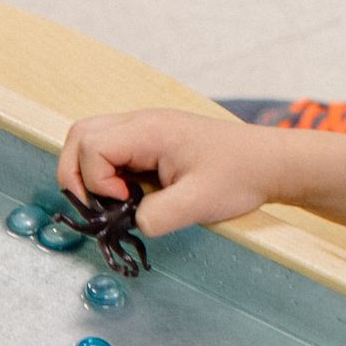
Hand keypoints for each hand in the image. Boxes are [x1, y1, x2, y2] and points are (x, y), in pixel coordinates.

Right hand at [56, 107, 286, 239]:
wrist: (270, 162)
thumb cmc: (240, 175)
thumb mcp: (199, 204)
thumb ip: (156, 217)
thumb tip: (131, 222)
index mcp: (150, 131)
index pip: (92, 147)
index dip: (95, 181)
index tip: (123, 201)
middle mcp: (141, 122)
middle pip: (79, 135)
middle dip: (75, 173)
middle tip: (98, 204)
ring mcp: (144, 128)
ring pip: (89, 139)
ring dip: (87, 171)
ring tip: (110, 198)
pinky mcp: (149, 139)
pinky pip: (109, 148)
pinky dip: (105, 171)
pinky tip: (127, 191)